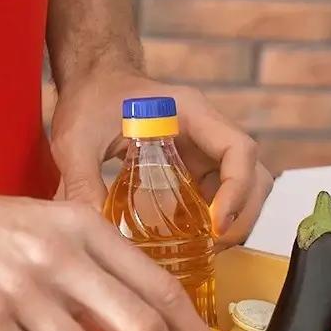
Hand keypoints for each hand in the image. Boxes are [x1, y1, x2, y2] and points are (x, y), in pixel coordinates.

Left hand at [50, 69, 272, 247]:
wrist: (94, 82)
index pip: (238, 149)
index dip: (237, 189)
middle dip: (243, 214)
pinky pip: (221, 195)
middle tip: (214, 246)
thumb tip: (93, 232)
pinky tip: (193, 239)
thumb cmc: (91, 99)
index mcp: (191, 113)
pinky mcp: (198, 166)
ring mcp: (207, 150)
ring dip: (235, 220)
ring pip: (245, 188)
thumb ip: (81, 182)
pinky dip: (216, 220)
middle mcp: (208, 131)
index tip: (216, 225)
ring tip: (206, 248)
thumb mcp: (76, 140)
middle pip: (254, 174)